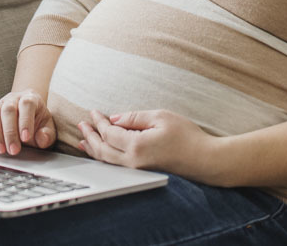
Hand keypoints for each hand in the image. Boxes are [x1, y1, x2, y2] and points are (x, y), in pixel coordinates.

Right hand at [0, 89, 55, 155]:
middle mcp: (13, 99)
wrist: (27, 114)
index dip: (25, 121)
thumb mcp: (47, 128)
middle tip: (13, 150)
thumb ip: (47, 134)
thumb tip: (42, 138)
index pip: (27, 104)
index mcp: (30, 98)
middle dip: (10, 132)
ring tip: (1, 149)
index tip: (26, 138)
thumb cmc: (37, 122)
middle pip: (8, 109)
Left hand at [77, 109, 218, 181]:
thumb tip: (114, 119)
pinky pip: (115, 166)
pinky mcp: (141, 174)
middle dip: (90, 135)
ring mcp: (136, 171)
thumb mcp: (161, 117)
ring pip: (106, 161)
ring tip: (83, 139)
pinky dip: (104, 157)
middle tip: (81, 123)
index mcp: (136, 146)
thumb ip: (135, 117)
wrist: (205, 161)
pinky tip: (101, 153)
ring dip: (93, 148)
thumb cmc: (187, 136)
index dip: (98, 122)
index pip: (109, 133)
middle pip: (102, 149)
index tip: (93, 112)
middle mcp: (132, 162)